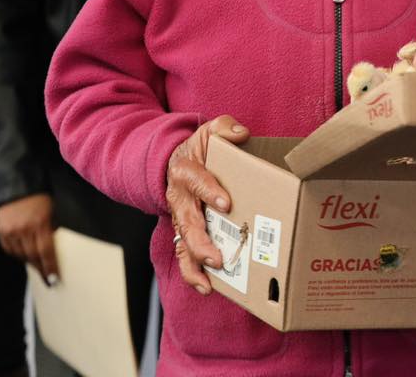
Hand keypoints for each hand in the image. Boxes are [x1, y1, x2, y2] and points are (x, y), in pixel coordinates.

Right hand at [0, 193, 58, 283]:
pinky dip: (16, 254)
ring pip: (21, 255)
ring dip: (29, 262)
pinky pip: (9, 249)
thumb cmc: (38, 195)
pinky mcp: (1, 230)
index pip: (46, 251)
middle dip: (41, 269)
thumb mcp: (51, 209)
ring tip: (36, 267)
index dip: (50, 267)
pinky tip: (23, 256)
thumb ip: (51, 227)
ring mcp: (11, 230)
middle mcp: (25, 229)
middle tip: (47, 279)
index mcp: (41, 223)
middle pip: (33, 256)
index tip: (54, 279)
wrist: (15, 182)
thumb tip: (52, 244)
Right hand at [166, 115, 249, 294]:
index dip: (210, 191)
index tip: (226, 203)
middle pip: (187, 222)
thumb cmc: (200, 150)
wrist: (174, 162)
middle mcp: (180, 199)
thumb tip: (240, 133)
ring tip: (211, 279)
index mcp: (186, 172)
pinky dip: (192, 274)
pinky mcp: (184, 233)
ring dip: (195, 262)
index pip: (197, 181)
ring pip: (183, 244)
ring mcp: (180, 219)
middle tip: (217, 257)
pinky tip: (207, 288)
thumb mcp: (209, 132)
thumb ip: (224, 128)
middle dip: (201, 241)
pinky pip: (184, 256)